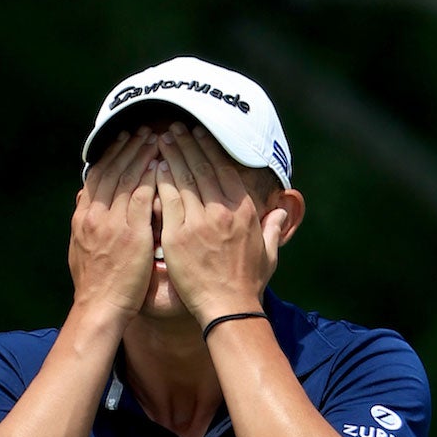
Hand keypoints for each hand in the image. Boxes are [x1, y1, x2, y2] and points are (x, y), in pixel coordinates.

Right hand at [69, 126, 163, 326]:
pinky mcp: (131, 233)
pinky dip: (152, 179)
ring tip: (156, 139)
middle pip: (112, 171)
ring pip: (127, 179)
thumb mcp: (79, 247)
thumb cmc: (95, 282)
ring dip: (142, 156)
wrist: (100, 306)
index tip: (122, 140)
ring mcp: (112, 223)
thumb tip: (83, 198)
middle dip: (128, 148)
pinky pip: (142, 197)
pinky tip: (163, 165)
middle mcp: (94, 215)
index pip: (96, 176)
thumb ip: (84, 220)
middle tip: (143, 130)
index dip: (110, 155)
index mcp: (82, 217)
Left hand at [153, 123, 288, 325]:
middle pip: (202, 168)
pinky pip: (166, 203)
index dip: (211, 150)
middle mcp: (222, 212)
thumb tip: (283, 211)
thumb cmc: (248, 283)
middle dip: (187, 145)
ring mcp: (199, 223)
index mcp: (244, 211)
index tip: (200, 134)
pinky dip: (160, 183)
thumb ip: (274, 228)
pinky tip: (153, 168)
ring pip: (183, 181)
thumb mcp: (269, 252)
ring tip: (160, 139)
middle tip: (174, 128)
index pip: (225, 170)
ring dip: (172, 156)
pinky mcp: (177, 237)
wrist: (228, 307)